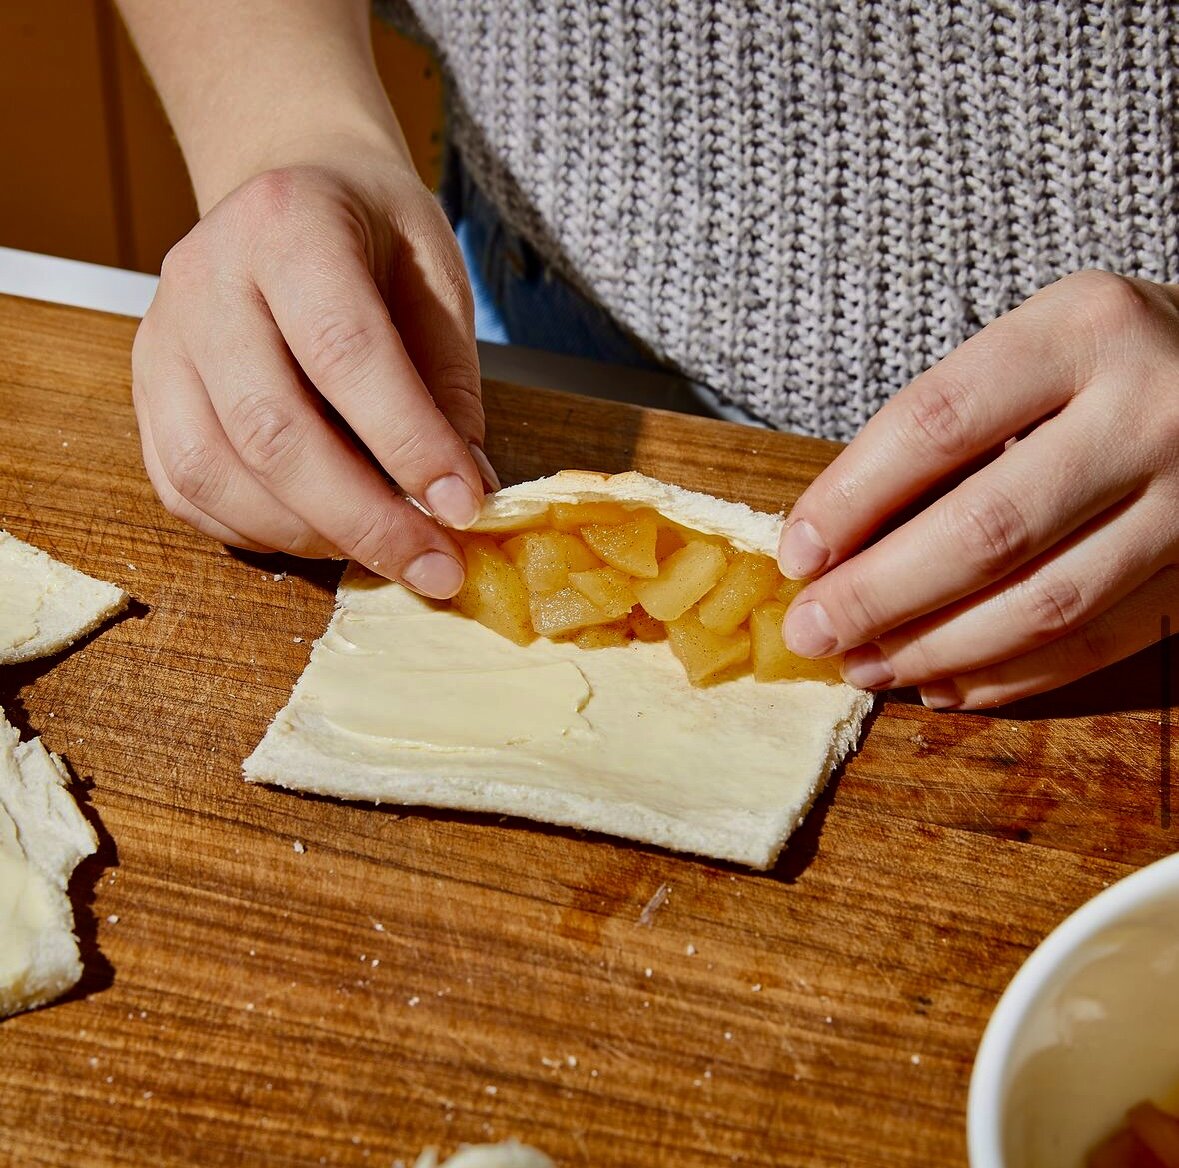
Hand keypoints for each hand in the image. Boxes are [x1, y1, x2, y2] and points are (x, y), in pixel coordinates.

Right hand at [132, 137, 495, 597]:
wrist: (289, 192)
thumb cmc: (374, 236)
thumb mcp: (435, 279)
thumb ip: (448, 382)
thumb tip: (462, 497)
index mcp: (288, 224)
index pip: (345, 350)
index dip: (408, 442)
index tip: (464, 507)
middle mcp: (206, 279)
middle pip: (272, 428)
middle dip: (364, 518)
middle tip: (434, 566)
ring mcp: (162, 339)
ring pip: (216, 471)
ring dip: (310, 536)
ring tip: (385, 553)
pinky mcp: (145, 391)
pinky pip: (184, 487)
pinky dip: (256, 532)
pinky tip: (320, 537)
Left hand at [777, 270, 1178, 708]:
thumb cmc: (1105, 364)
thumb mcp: (1031, 352)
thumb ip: (943, 433)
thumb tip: (829, 549)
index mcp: (1082, 330)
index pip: (935, 424)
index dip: (850, 501)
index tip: (795, 556)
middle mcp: (1149, 410)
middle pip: (987, 530)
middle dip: (879, 597)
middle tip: (812, 634)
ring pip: (1045, 605)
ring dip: (936, 651)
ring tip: (865, 668)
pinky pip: (1099, 642)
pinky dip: (1010, 674)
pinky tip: (945, 682)